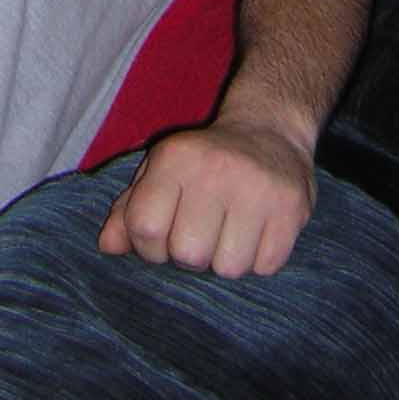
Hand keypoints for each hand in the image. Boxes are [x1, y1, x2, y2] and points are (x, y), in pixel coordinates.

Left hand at [97, 117, 315, 277]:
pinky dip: (259, 258)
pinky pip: (264, 267)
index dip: (150, 246)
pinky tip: (258, 229)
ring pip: (228, 268)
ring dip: (227, 258)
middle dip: (191, 255)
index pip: (145, 228)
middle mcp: (215, 170)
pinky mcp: (291, 208)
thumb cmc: (205, 161)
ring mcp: (257, 189)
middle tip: (202, 232)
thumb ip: (130, 208)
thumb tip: (107, 246)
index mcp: (175, 158)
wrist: (269, 131)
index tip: (164, 236)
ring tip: (231, 229)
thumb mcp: (161, 171)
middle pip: (187, 255)